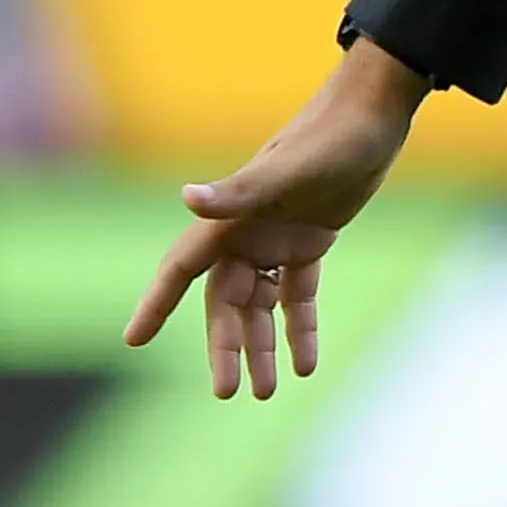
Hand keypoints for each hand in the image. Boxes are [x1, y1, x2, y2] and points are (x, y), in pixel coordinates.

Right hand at [121, 41, 425, 396]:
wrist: (374, 113)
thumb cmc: (330, 136)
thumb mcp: (290, 169)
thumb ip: (240, 191)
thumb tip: (187, 198)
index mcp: (231, 218)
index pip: (181, 267)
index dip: (156, 303)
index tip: (133, 340)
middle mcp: (246, 231)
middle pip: (225, 301)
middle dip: (225, 346)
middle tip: (230, 392)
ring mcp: (277, 238)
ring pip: (259, 305)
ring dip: (261, 346)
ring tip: (266, 393)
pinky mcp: (311, 241)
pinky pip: (297, 295)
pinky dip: (300, 328)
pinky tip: (306, 364)